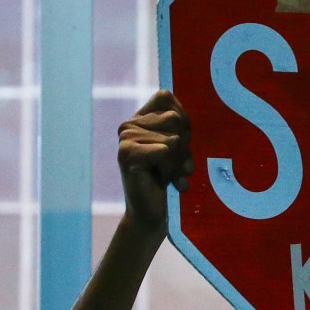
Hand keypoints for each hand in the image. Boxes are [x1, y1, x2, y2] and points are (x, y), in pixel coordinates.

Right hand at [117, 90, 191, 234]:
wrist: (151, 212)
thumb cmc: (168, 179)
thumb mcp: (179, 147)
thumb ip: (180, 125)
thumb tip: (178, 116)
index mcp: (139, 117)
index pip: (166, 97)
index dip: (182, 120)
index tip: (178, 145)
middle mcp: (128, 124)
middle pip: (175, 119)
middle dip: (183, 147)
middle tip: (173, 166)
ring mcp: (125, 137)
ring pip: (174, 138)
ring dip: (177, 162)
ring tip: (167, 175)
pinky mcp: (127, 153)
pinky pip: (166, 151)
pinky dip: (171, 169)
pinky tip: (162, 180)